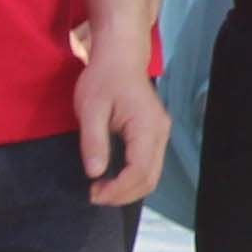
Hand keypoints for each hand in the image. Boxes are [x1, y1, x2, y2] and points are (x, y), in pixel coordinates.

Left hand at [74, 23, 169, 210]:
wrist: (121, 56)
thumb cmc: (103, 78)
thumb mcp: (90, 108)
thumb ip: (93, 141)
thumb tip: (95, 173)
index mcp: (147, 127)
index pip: (139, 171)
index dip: (117, 189)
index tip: (92, 193)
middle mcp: (160, 134)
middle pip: (150, 179)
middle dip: (123, 195)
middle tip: (94, 196)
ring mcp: (161, 134)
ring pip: (152, 176)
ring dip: (128, 190)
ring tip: (101, 190)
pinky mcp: (155, 134)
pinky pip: (149, 165)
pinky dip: (132, 179)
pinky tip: (112, 178)